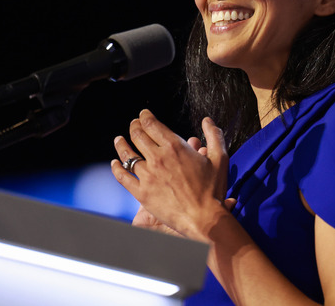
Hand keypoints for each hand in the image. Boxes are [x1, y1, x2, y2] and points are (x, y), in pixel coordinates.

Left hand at [110, 110, 229, 239]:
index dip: (145, 116)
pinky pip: (123, 177)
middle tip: (134, 124)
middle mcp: (158, 158)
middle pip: (138, 136)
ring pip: (127, 154)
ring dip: (121, 143)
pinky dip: (116, 168)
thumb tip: (207, 121)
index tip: (143, 114)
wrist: (204, 218)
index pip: (152, 125)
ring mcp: (148, 176)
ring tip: (119, 139)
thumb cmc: (213, 190)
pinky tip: (114, 164)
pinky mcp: (142, 193)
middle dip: (134, 126)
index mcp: (175, 147)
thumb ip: (214, 136)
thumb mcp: (220, 159)